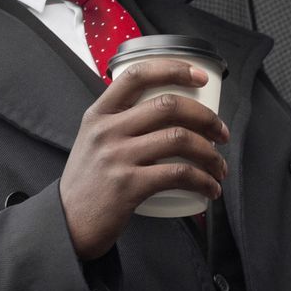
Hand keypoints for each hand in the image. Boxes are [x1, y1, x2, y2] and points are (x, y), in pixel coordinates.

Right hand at [59, 58, 230, 260]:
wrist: (68, 222)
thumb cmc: (88, 181)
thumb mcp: (93, 140)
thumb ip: (120, 122)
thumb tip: (166, 109)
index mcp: (99, 113)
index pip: (137, 75)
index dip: (174, 69)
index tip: (201, 77)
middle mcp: (107, 130)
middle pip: (168, 106)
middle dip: (206, 117)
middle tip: (221, 132)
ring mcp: (117, 157)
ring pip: (179, 139)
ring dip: (210, 153)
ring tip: (219, 166)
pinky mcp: (128, 185)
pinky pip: (178, 174)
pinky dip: (203, 180)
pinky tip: (211, 188)